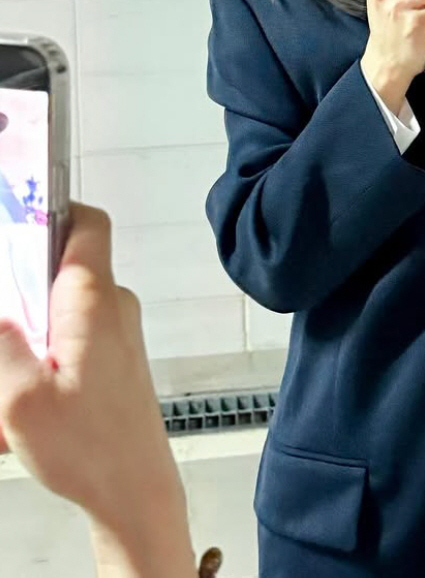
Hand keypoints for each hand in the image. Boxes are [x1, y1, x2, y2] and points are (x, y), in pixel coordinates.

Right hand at [0, 204, 194, 577]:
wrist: (135, 492)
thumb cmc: (89, 449)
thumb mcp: (20, 398)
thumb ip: (1, 341)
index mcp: (92, 300)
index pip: (86, 223)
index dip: (54, 208)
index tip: (19, 215)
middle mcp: (112, 305)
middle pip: (59, 269)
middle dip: (18, 294)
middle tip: (4, 335)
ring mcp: (117, 330)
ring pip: (60, 310)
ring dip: (27, 337)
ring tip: (11, 385)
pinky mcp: (114, 356)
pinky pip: (70, 338)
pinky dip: (42, 358)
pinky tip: (24, 404)